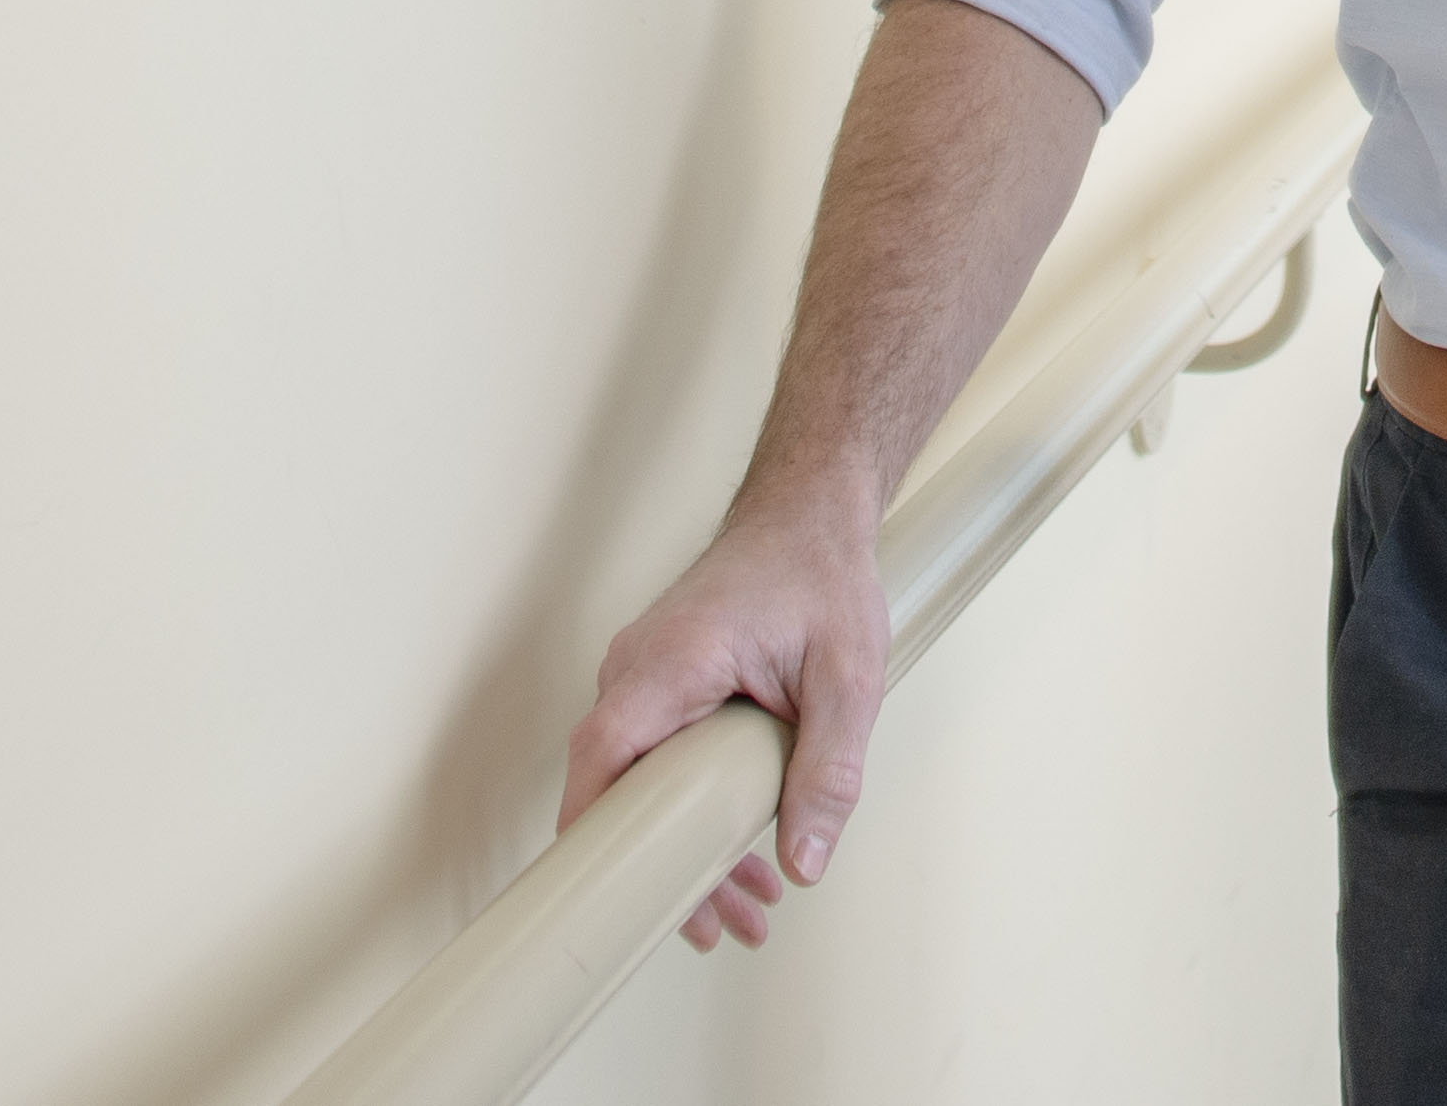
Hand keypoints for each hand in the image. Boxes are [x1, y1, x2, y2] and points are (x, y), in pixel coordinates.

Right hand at [560, 497, 887, 952]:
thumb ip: (828, 772)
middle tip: (725, 931)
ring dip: (688, 849)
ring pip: (642, 786)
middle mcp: (637, 671)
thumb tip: (805, 864)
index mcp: (671, 662)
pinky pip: (658, 762)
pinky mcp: (660, 691)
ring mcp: (642, 681)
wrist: (809, 513)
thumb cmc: (823, 575)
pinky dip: (692, 809)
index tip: (619, 900)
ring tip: (749, 912)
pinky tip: (743, 856)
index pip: (601, 760)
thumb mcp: (849, 677)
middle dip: (667, 871)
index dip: (597, 837)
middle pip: (622, 792)